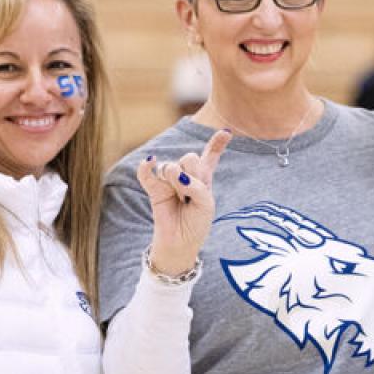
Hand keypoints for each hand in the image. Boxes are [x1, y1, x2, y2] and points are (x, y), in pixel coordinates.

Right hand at [137, 130, 229, 275]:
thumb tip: (170, 170)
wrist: (181, 242)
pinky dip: (147, 166)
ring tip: (180, 200)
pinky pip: (147, 171)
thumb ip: (196, 185)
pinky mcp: (154, 188)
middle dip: (192, 174)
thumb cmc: (197, 223)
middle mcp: (186, 175)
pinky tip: (150, 162)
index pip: (210, 156)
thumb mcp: (206, 204)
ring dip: (177, 184)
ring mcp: (169, 180)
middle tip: (191, 196)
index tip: (227, 132)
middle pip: (189, 157)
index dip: (217, 143)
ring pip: (171, 166)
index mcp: (204, 178)